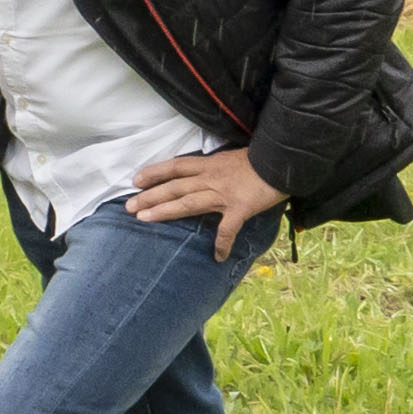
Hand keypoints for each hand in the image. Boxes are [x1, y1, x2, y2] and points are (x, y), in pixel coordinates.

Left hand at [127, 145, 290, 255]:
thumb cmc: (259, 158)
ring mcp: (224, 194)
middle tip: (129, 207)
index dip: (154, 173)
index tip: (135, 180)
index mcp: (209, 165)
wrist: (283, 161)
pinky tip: (217, 256)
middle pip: (174, 187)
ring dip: (165, 211)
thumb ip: (214, 166)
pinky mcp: (241, 208)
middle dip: (150, 196)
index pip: (175, 167)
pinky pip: (228, 228)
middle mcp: (211, 178)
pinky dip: (222, 243)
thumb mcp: (230, 157)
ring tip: (144, 219)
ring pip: (188, 203)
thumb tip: (203, 172)